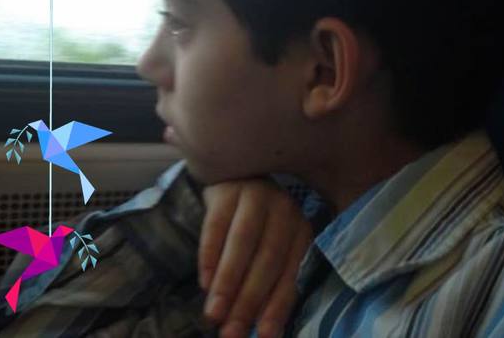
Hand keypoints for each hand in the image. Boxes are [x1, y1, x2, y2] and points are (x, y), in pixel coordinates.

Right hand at [199, 179, 312, 337]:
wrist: (235, 180)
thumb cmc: (257, 226)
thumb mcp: (271, 248)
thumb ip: (269, 283)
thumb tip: (264, 331)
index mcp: (299, 228)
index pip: (290, 272)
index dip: (278, 306)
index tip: (265, 336)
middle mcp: (282, 208)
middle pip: (267, 258)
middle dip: (248, 300)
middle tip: (230, 332)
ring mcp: (255, 194)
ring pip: (243, 242)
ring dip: (228, 281)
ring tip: (214, 313)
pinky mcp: (227, 190)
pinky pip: (216, 226)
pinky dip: (209, 256)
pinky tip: (204, 282)